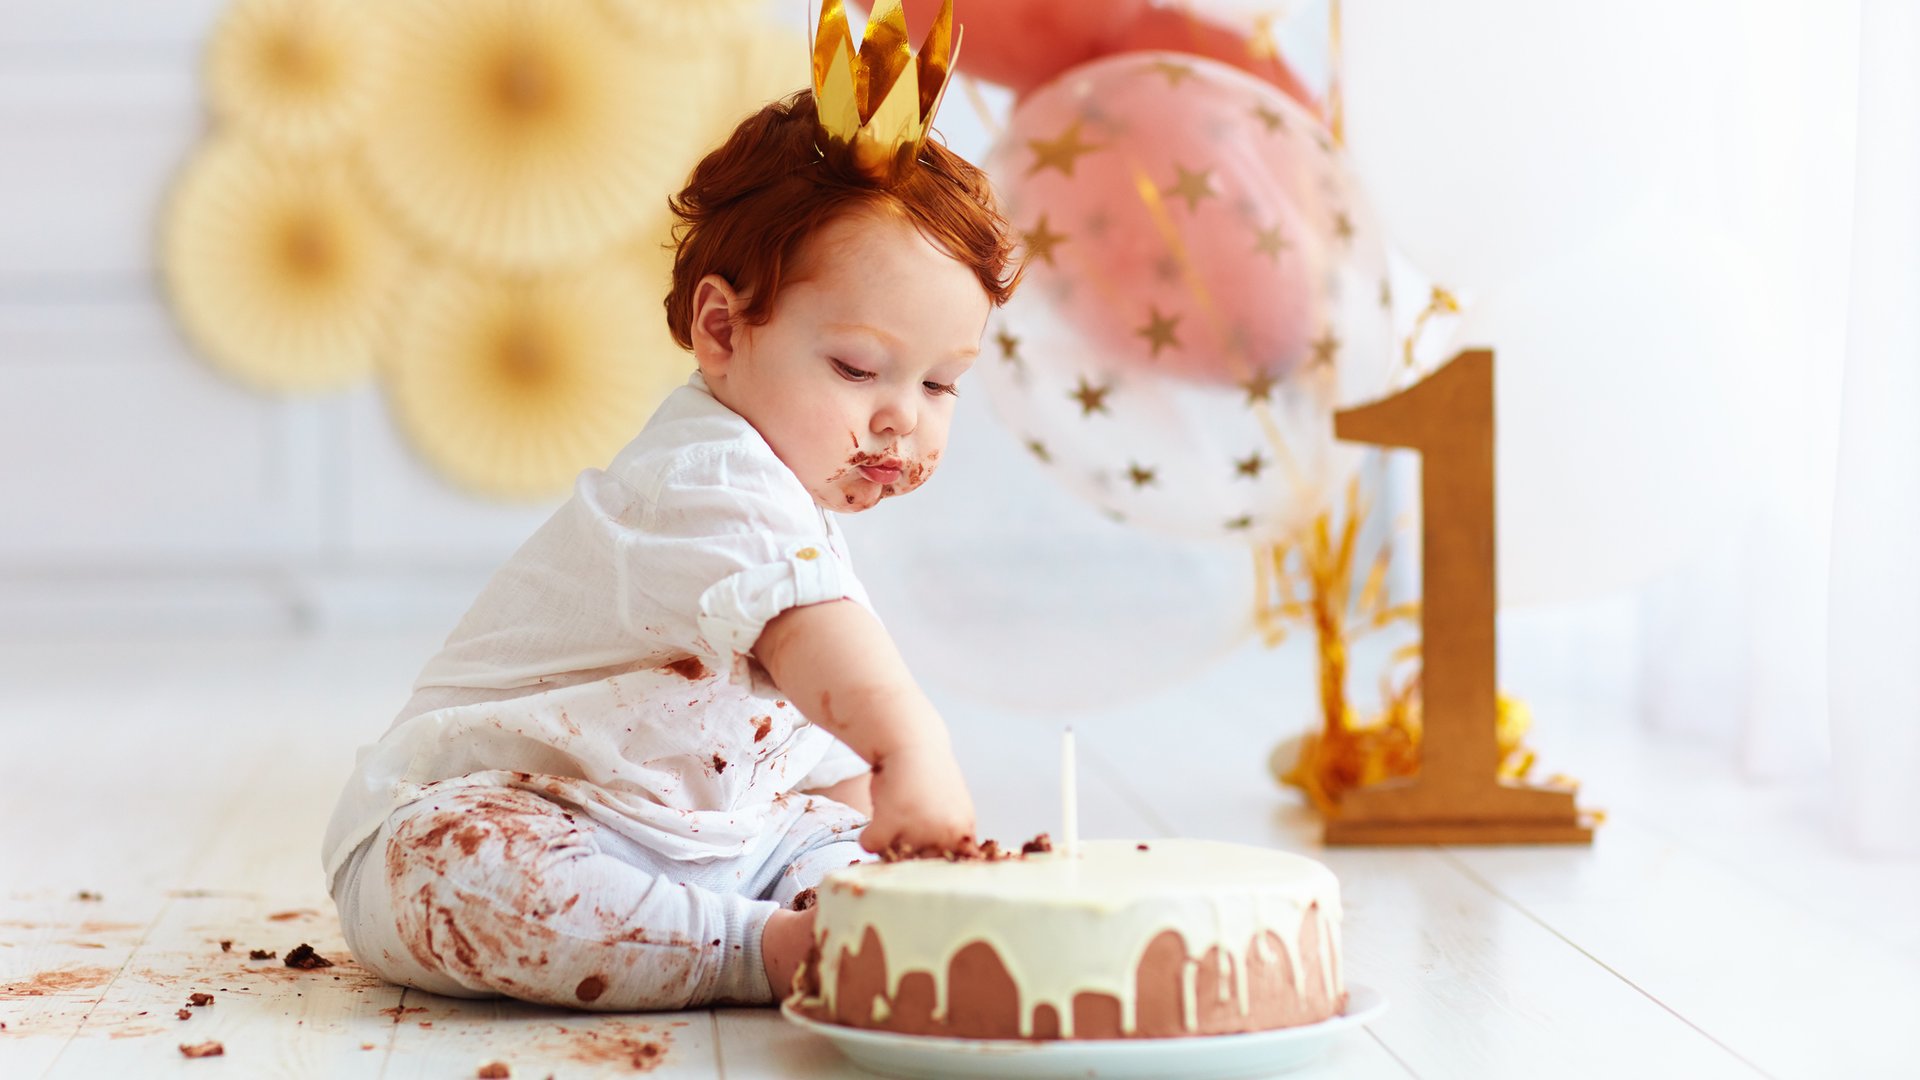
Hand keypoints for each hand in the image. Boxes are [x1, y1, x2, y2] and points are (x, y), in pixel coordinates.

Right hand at [859, 739, 975, 855]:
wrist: (912, 744)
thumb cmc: (929, 778)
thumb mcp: (954, 810)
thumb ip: (953, 836)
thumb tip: (945, 866)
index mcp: (963, 833)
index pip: (947, 867)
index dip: (932, 860)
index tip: (924, 847)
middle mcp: (945, 834)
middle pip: (918, 864)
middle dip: (910, 851)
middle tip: (907, 821)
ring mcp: (917, 830)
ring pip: (893, 856)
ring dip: (889, 840)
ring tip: (896, 812)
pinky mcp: (889, 823)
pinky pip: (871, 845)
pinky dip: (869, 834)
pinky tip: (880, 813)